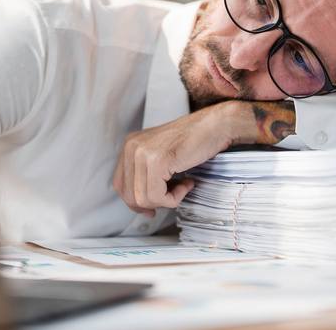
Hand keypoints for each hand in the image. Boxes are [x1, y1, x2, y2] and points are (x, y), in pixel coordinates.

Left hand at [112, 100, 295, 216]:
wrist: (215, 126)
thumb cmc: (194, 141)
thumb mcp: (160, 155)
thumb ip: (146, 174)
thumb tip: (140, 206)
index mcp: (130, 145)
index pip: (120, 184)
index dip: (135, 201)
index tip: (151, 209)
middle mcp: (132, 147)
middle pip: (129, 195)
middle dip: (152, 203)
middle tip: (173, 195)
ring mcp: (142, 153)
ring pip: (143, 199)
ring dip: (166, 200)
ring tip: (183, 185)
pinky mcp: (157, 161)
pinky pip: (158, 196)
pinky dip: (174, 197)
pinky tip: (188, 182)